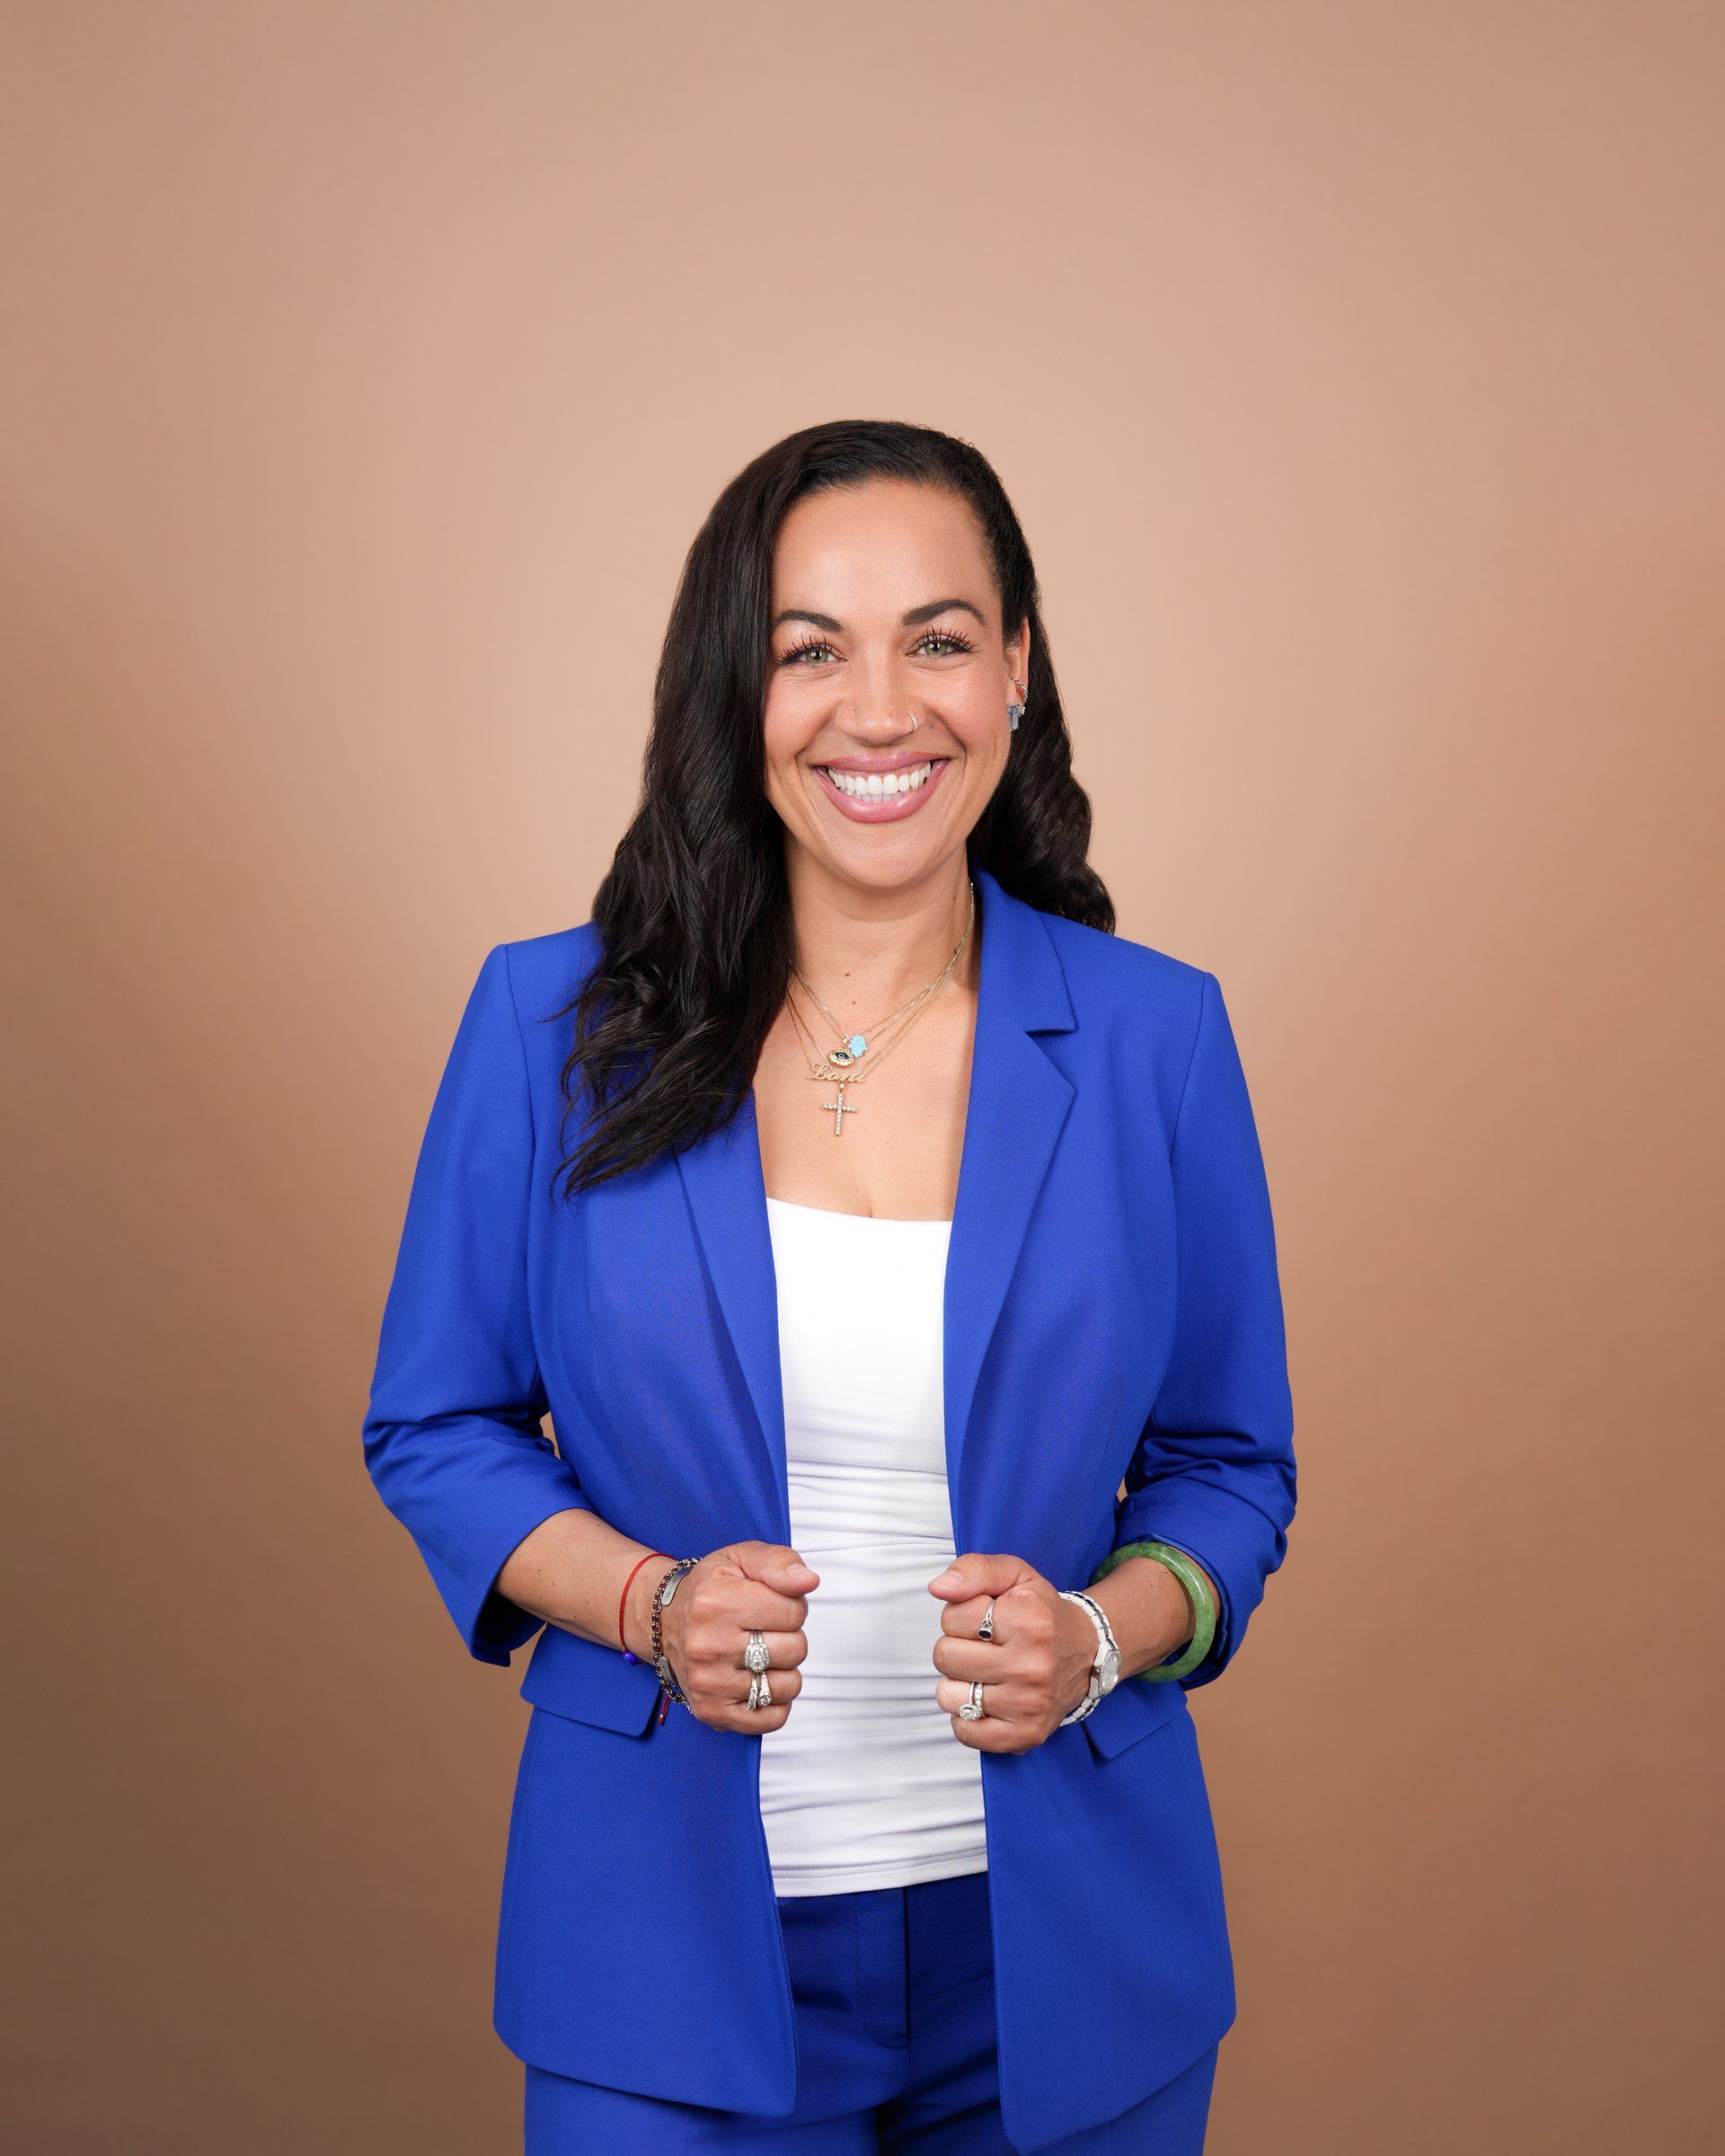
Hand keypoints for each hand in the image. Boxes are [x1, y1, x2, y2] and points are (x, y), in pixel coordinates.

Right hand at [652, 1541, 816, 1732]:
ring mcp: (709, 1683)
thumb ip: (779, 1563)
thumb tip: (808, 1581)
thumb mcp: (741, 1559)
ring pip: (788, 1685)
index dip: (790, 1606)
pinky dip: (775, 1700)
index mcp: (717, 1602)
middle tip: (762, 1629)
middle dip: (788, 1636)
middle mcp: (708, 1646)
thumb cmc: (709, 1590)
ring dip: (783, 1669)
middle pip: (794, 1649)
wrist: (666, 1621)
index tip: (768, 1604)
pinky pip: (773, 1718)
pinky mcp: (712, 1712)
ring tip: (758, 1654)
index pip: (794, 1612)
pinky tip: (756, 1679)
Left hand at [926, 1552, 1098, 1753]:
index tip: (984, 1619)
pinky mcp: (1025, 1735)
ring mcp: (1029, 1705)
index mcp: (1028, 1621)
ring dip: (958, 1682)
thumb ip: (974, 1570)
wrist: (1086, 1652)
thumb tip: (937, 1587)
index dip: (960, 1615)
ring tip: (985, 1672)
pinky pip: (964, 1731)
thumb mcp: (1015, 1574)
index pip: (952, 1618)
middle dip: (956, 1647)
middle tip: (983, 1646)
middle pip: (945, 1657)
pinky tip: (987, 1698)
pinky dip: (966, 1716)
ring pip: (948, 1696)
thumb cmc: (1041, 1612)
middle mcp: (1031, 1666)